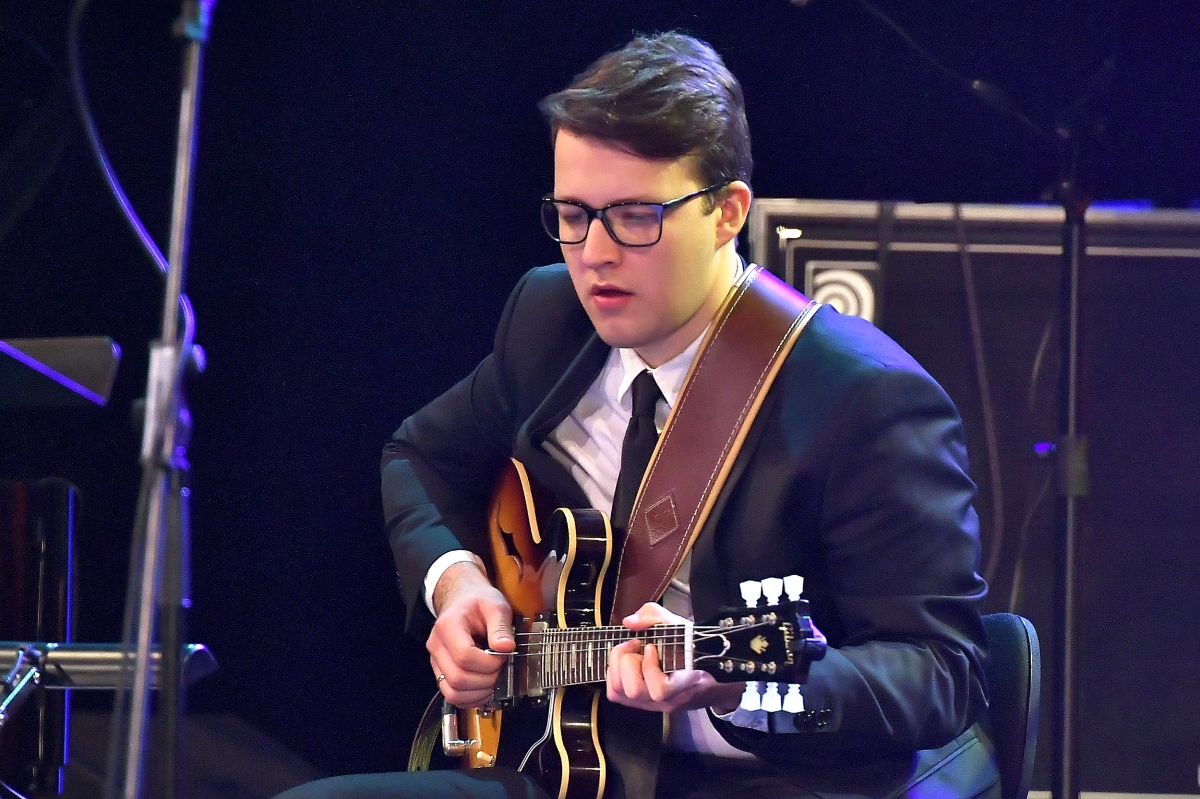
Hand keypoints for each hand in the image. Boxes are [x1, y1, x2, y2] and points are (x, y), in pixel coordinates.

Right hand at [426, 561, 514, 707]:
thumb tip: (506, 648)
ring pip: (452, 692)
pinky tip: (484, 688)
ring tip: (493, 679)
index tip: (502, 656)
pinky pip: (452, 696)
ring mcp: (436, 661)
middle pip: (457, 677)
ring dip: (478, 693)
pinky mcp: (441, 672)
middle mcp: (436, 646)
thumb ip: (501, 626)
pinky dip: (470, 699)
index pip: (464, 655)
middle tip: (500, 668)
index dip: (488, 662)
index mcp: (448, 626)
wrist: (462, 600)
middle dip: (486, 679)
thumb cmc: (478, 602)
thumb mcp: (495, 605)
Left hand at [606, 602, 742, 714]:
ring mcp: (651, 705)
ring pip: (619, 693)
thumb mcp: (679, 624)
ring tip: (630, 653)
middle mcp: (666, 700)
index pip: (660, 690)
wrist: (705, 668)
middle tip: (636, 645)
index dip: (650, 666)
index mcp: (682, 684)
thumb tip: (629, 623)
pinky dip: (614, 673)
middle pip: (634, 691)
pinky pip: (615, 693)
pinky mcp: (638, 702)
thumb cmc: (691, 647)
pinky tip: (627, 662)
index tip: (651, 646)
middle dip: (628, 661)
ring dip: (618, 666)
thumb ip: (654, 616)